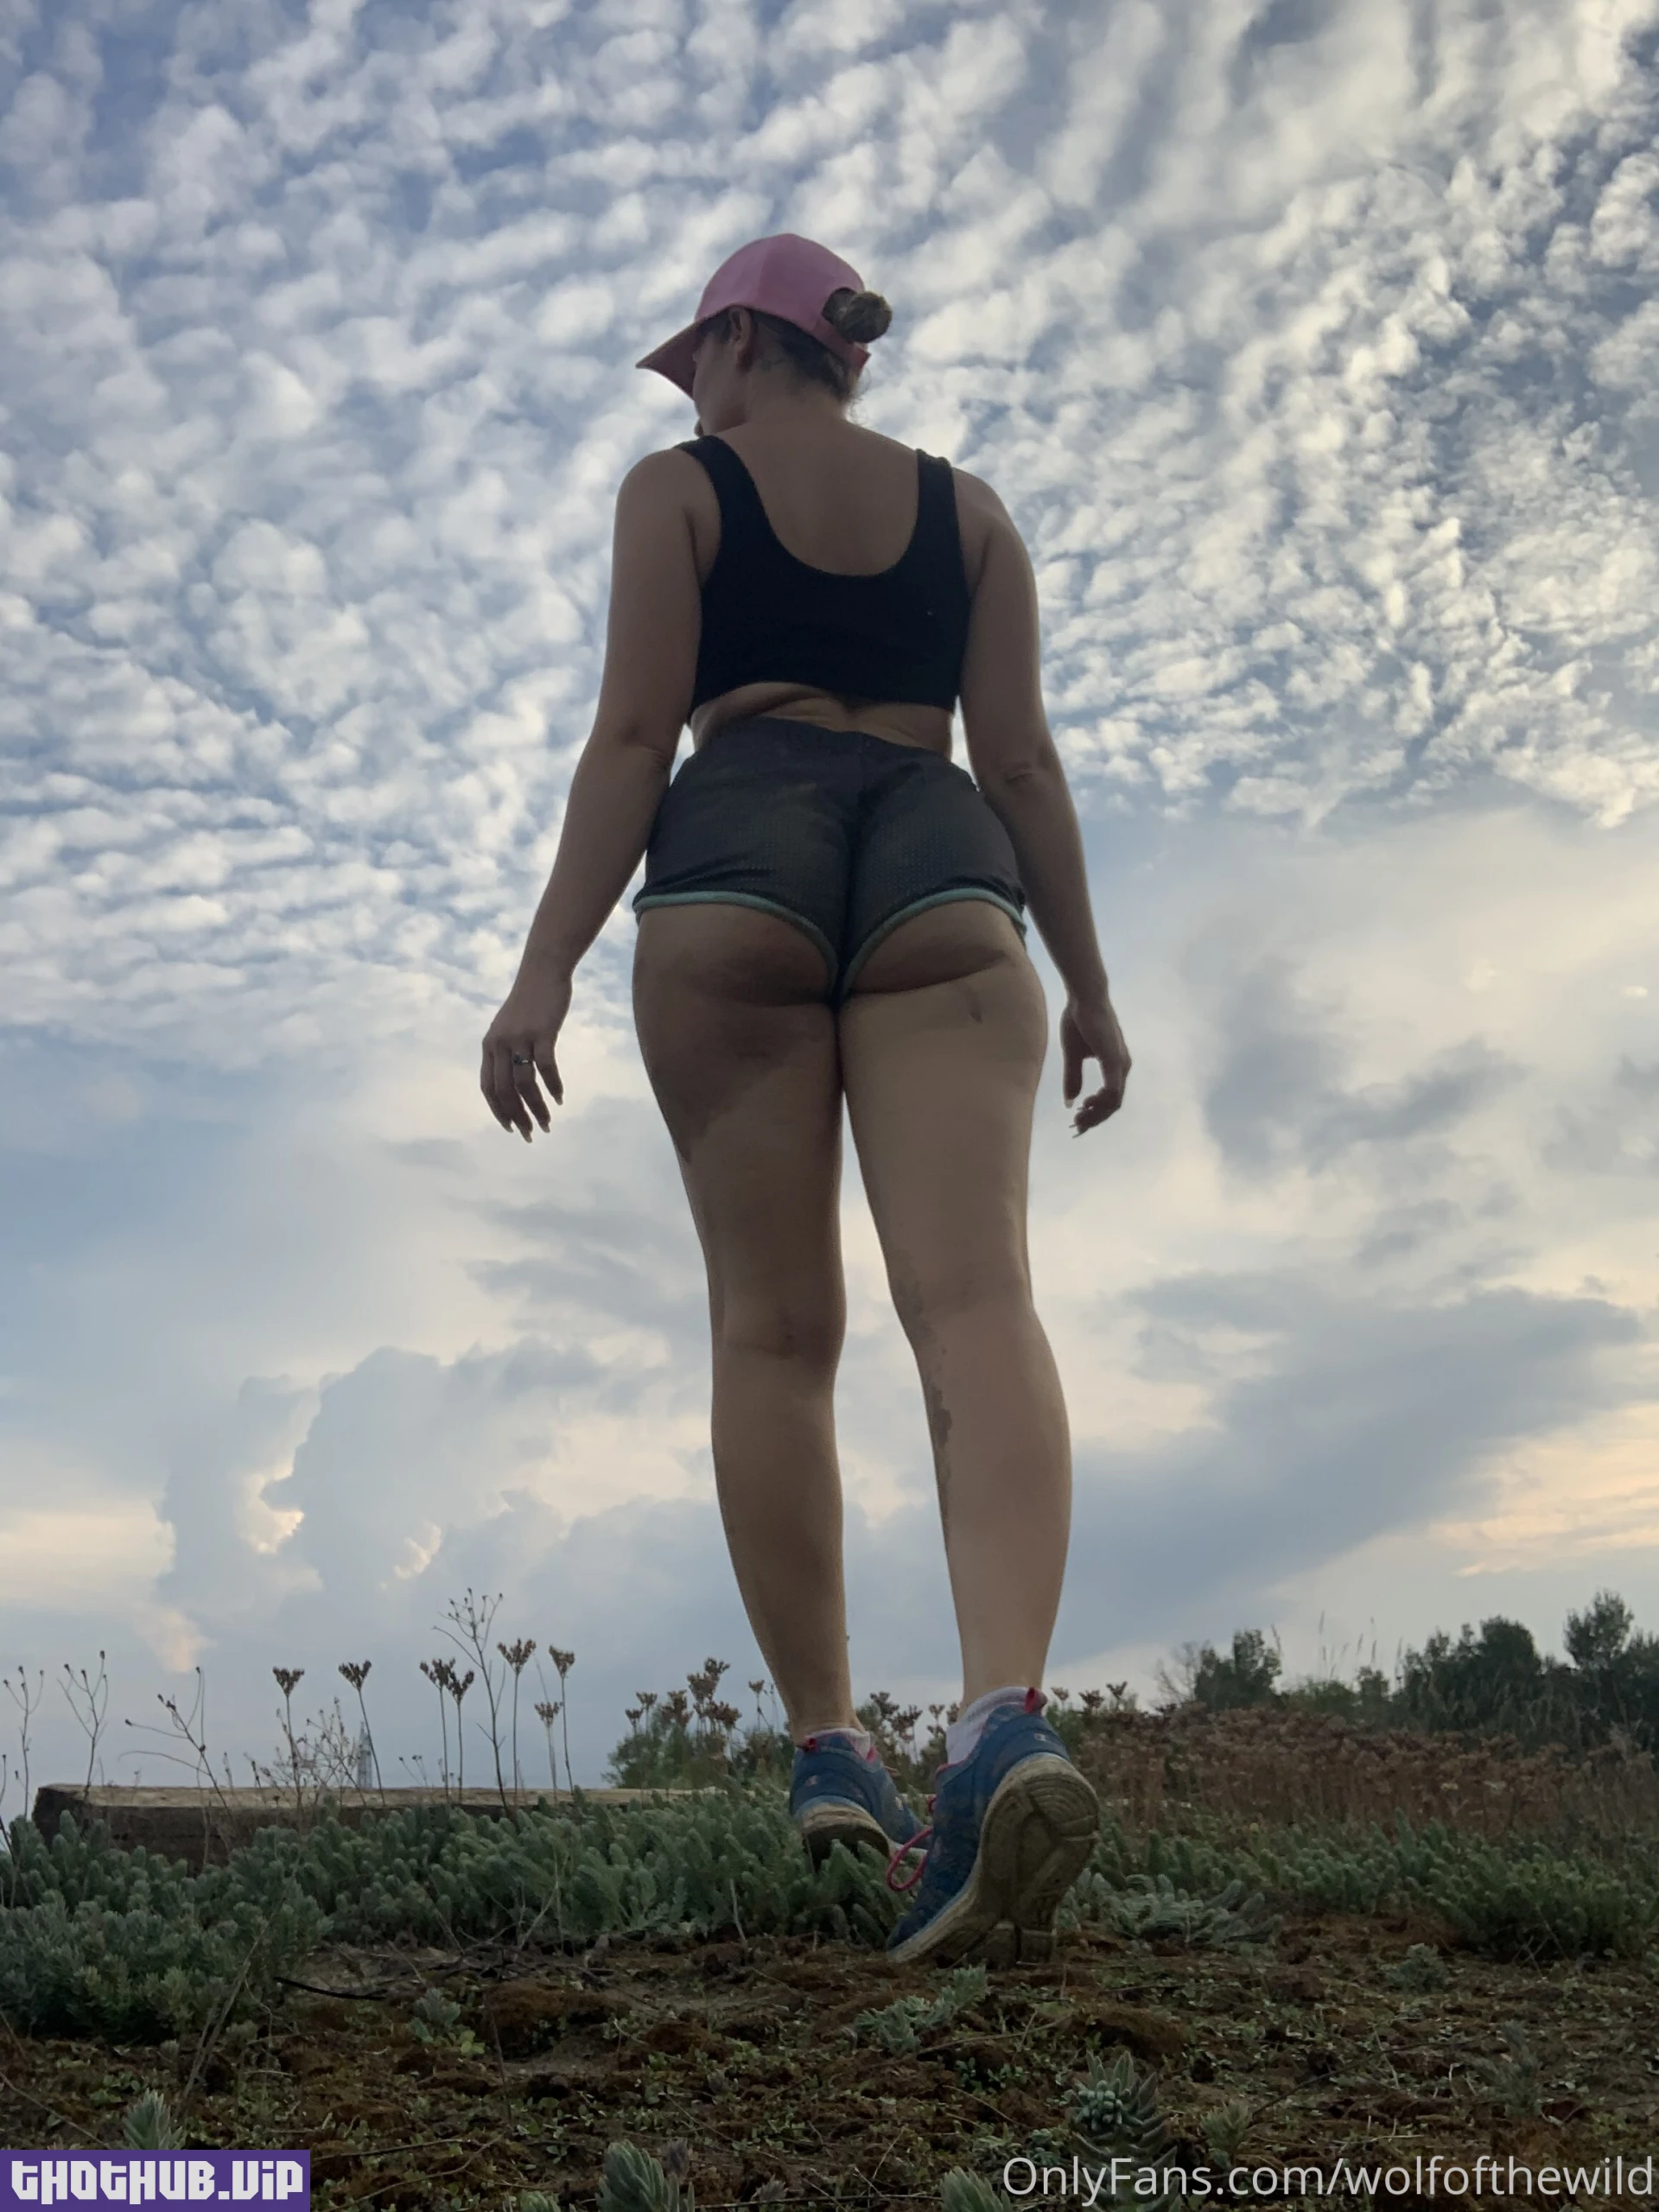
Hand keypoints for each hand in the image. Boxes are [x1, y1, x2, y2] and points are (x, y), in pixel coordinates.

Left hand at [481, 969, 570, 1140]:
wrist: (542, 970)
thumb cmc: (529, 1000)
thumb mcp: (509, 1027)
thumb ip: (507, 1050)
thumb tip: (513, 1079)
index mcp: (489, 1046)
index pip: (488, 1088)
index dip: (498, 1112)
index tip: (511, 1128)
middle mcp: (499, 1044)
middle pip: (505, 1091)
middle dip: (518, 1117)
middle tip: (532, 1134)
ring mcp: (520, 1038)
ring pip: (525, 1084)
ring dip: (537, 1108)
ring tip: (548, 1122)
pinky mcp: (542, 1032)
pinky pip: (546, 1067)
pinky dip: (553, 1086)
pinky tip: (560, 1098)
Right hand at [1061, 992, 1130, 1134]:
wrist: (1084, 997)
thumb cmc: (1079, 1021)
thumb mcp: (1073, 1055)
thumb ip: (1073, 1078)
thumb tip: (1070, 1102)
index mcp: (1115, 1065)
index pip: (1110, 1099)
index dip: (1095, 1114)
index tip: (1078, 1121)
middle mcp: (1122, 1066)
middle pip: (1113, 1105)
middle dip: (1095, 1119)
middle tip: (1077, 1126)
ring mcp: (1120, 1064)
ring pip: (1114, 1102)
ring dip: (1097, 1114)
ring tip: (1079, 1118)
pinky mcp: (1114, 1060)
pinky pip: (1113, 1090)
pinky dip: (1101, 1102)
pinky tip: (1086, 1105)